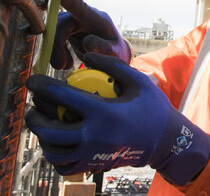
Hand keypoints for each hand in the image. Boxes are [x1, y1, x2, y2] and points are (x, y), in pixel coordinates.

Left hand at [25, 53, 209, 184]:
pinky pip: (63, 165)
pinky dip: (54, 155)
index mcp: (104, 112)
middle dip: (34, 117)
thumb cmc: (153, 108)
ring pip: (53, 150)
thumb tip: (87, 55)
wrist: (165, 141)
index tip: (32, 80)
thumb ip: (112, 65)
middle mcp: (94, 136)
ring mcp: (92, 154)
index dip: (42, 86)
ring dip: (42, 137)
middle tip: (33, 107)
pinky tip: (56, 143)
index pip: (63, 97)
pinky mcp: (93, 165)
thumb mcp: (139, 81)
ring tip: (42, 125)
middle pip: (49, 129)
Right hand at [51, 0, 131, 69]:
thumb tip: (88, 42)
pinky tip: (66, 64)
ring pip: (53, 32)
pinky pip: (52, 39)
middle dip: (57, 46)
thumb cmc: (115, 51)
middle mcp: (81, 16)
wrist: (112, 54)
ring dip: (55, 51)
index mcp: (96, 18)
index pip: (80, 7)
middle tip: (63, 66)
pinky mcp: (64, 30)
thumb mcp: (115, 52)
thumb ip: (104, 48)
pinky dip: (55, 53)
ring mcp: (71, 21)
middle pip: (60, 24)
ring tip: (66, 66)